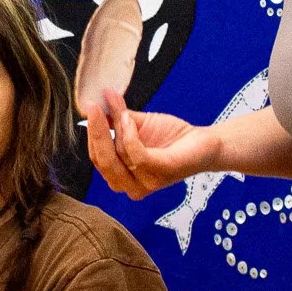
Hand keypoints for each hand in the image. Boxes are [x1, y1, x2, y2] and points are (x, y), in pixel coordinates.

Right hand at [85, 94, 216, 198]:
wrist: (202, 142)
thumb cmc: (170, 137)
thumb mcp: (136, 126)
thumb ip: (115, 120)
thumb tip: (94, 105)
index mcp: (121, 176)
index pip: (96, 157)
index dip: (91, 133)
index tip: (89, 107)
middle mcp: (130, 185)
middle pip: (103, 160)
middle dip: (96, 131)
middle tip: (93, 106)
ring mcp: (145, 183)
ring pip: (118, 155)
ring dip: (116, 126)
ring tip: (119, 106)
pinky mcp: (160, 174)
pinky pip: (136, 156)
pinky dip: (130, 134)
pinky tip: (130, 119)